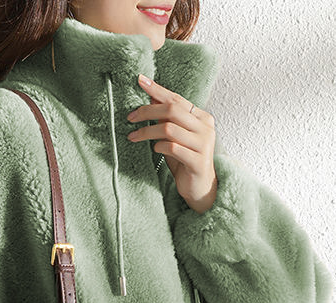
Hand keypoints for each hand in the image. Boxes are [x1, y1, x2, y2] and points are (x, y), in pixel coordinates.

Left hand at [127, 74, 217, 213]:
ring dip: (147, 131)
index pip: (177, 99)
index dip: (157, 90)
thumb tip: (151, 96)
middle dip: (147, 111)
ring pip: (169, 129)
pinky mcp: (197, 161)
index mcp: (202, 118)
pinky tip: (154, 150)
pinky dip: (159, 147)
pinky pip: (173, 148)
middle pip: (172, 111)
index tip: (139, 80)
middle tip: (130, 118)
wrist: (201, 188)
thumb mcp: (175, 137)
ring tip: (134, 137)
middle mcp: (205, 128)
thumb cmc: (186, 160)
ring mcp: (203, 145)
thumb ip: (168, 119)